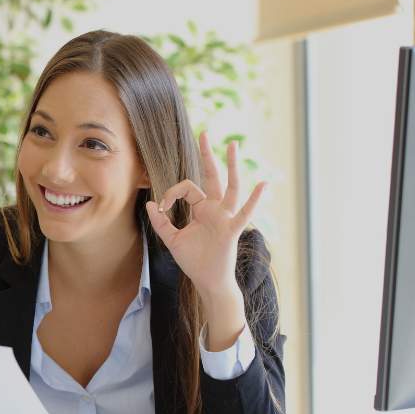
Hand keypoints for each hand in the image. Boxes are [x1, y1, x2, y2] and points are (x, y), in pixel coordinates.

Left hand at [145, 131, 264, 297]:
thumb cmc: (193, 260)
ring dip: (231, 166)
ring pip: (230, 187)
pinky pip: (245, 212)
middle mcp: (215, 209)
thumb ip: (161, 223)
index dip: (172, 193)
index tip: (162, 206)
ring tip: (233, 145)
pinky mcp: (232, 229)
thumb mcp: (172, 240)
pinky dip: (255, 199)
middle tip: (205, 133)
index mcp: (201, 209)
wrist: (207, 280)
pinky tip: (264, 184)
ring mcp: (226, 217)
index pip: (187, 188)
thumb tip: (150, 204)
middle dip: (208, 155)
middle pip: (212, 176)